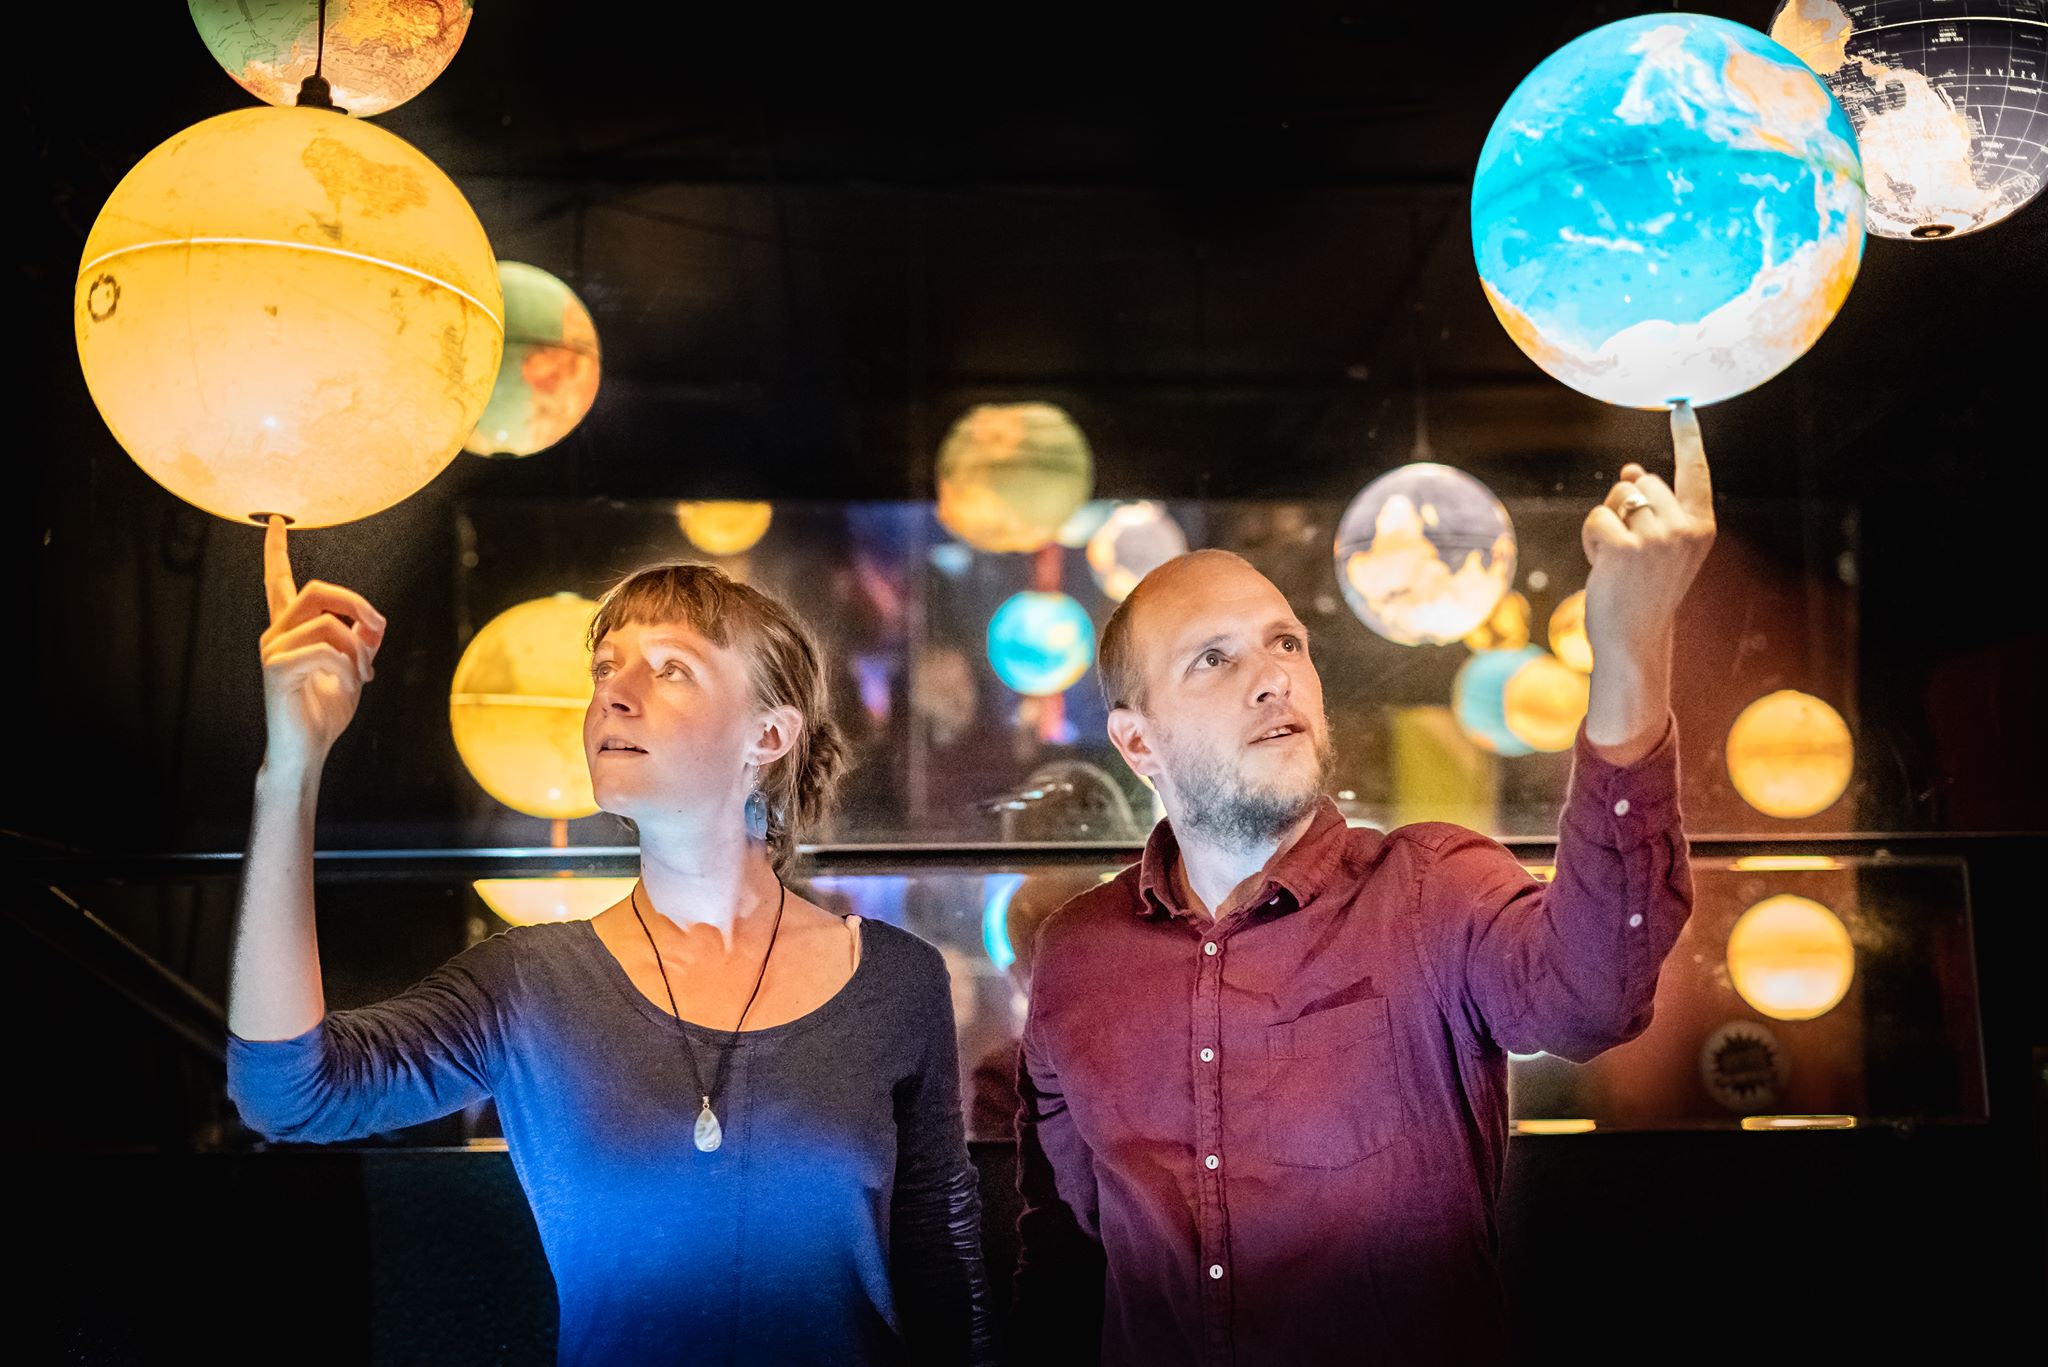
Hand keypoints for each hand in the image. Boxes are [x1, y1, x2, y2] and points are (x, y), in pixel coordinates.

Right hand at [258, 516, 386, 773]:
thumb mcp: (354, 669)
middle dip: (358, 605)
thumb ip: (362, 640)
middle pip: (319, 590)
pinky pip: (327, 650)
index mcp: (290, 630)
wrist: (306, 751)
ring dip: (359, 650)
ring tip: (362, 676)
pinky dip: (349, 667)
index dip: (277, 551)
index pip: (279, 581)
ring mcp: (272, 649)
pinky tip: (348, 685)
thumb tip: (373, 619)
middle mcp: (275, 633)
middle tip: (378, 633)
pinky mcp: (276, 668)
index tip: (275, 521)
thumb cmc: (325, 712)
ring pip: (330, 624)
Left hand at [1580, 402, 1716, 666]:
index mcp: (1701, 526)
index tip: (1683, 406)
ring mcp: (1659, 538)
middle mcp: (1686, 528)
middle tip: (1631, 551)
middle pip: (1644, 481)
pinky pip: (1596, 517)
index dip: (1688, 437)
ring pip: (1618, 496)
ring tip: (1616, 559)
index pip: (1695, 472)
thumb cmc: (1642, 589)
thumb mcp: (1654, 545)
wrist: (1633, 638)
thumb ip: (1649, 507)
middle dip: (1626, 506)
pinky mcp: (1628, 548)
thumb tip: (1631, 470)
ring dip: (1606, 523)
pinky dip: (1591, 538)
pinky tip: (1602, 565)